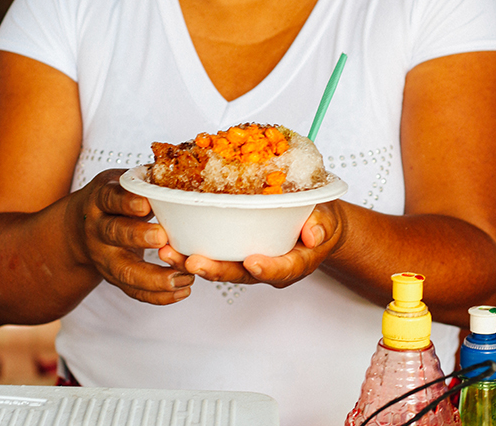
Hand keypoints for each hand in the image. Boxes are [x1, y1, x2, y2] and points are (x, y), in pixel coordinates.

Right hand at [67, 169, 194, 304]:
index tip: (145, 203)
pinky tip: (181, 291)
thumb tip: (188, 156)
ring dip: (153, 277)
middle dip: (137, 237)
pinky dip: (156, 295)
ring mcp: (103, 257)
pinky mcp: (112, 278)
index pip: (111, 199)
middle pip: (114, 234)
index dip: (126, 201)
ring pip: (123, 270)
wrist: (79, 228)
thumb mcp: (122, 182)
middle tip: (163, 238)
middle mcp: (98, 229)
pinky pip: (132, 291)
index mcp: (102, 200)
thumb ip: (147, 177)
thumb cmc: (115, 199)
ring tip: (183, 277)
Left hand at [162, 200, 344, 287]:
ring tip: (167, 252)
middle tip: (193, 261)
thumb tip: (314, 235)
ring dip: (192, 262)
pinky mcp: (234, 254)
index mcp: (293, 263)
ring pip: (220, 268)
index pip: (281, 270)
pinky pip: (213, 256)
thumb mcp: (328, 220)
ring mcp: (247, 263)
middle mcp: (265, 268)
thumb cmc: (320, 223)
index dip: (267, 268)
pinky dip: (190, 251)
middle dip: (215, 269)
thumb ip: (322, 226)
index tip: (252, 262)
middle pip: (240, 274)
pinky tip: (169, 241)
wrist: (314, 227)